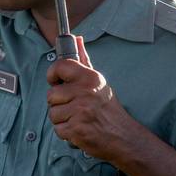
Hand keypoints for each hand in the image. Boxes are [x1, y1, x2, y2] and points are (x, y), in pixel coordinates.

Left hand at [45, 36, 138, 160]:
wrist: (123, 136)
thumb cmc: (108, 108)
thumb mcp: (98, 82)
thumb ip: (84, 61)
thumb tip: (77, 39)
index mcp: (90, 78)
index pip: (60, 66)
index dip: (52, 74)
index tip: (55, 81)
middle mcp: (85, 92)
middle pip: (51, 94)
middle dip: (58, 103)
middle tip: (74, 107)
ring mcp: (81, 111)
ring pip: (52, 113)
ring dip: (62, 119)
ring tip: (77, 118)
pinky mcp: (77, 129)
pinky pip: (58, 129)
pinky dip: (66, 132)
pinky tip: (79, 129)